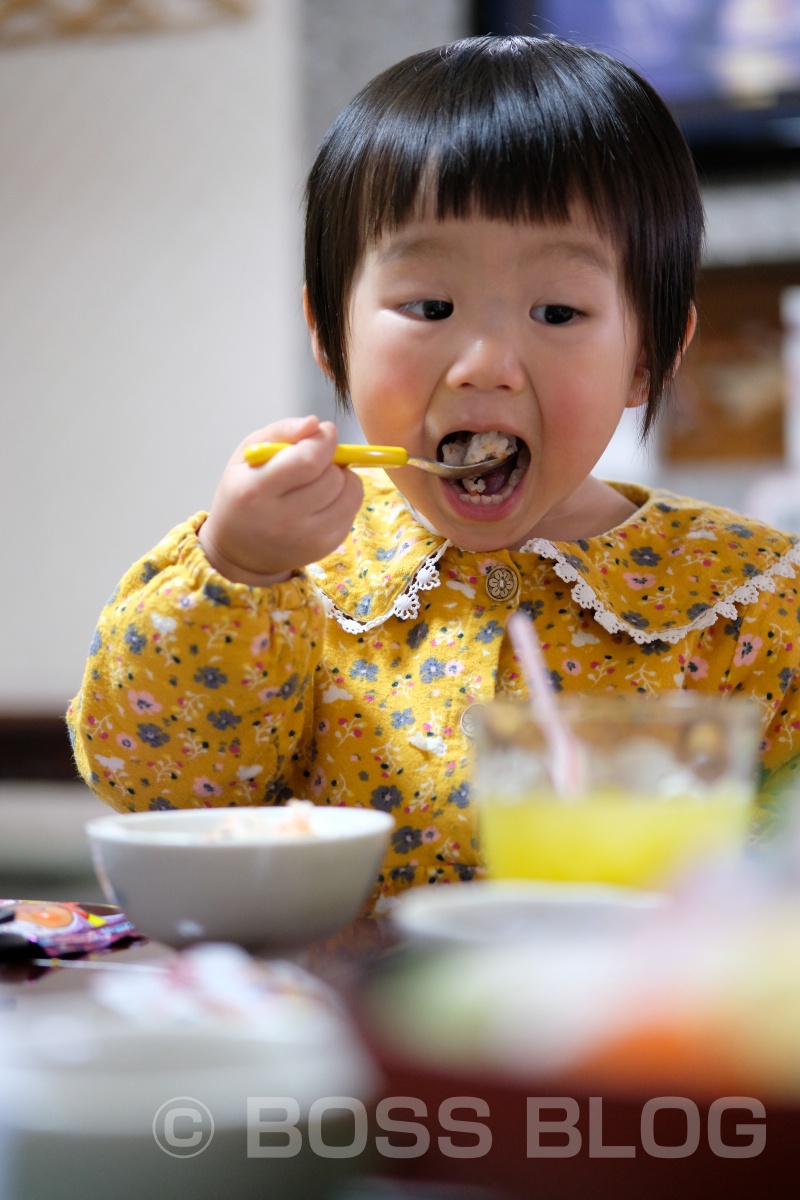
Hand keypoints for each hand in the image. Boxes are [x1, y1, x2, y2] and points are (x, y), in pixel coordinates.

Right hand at [198, 416, 363, 584]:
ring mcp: (308, 537)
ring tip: (320, 479)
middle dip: (331, 459)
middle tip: (315, 460)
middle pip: (332, 476)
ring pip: (350, 492)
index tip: (324, 433)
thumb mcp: (249, 453)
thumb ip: (282, 431)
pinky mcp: (327, 546)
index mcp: (256, 491)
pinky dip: (345, 496)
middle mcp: (283, 519)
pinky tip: (324, 498)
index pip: (308, 460)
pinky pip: (353, 509)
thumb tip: (316, 423)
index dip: (324, 440)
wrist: (240, 550)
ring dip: (342, 477)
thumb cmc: (243, 492)